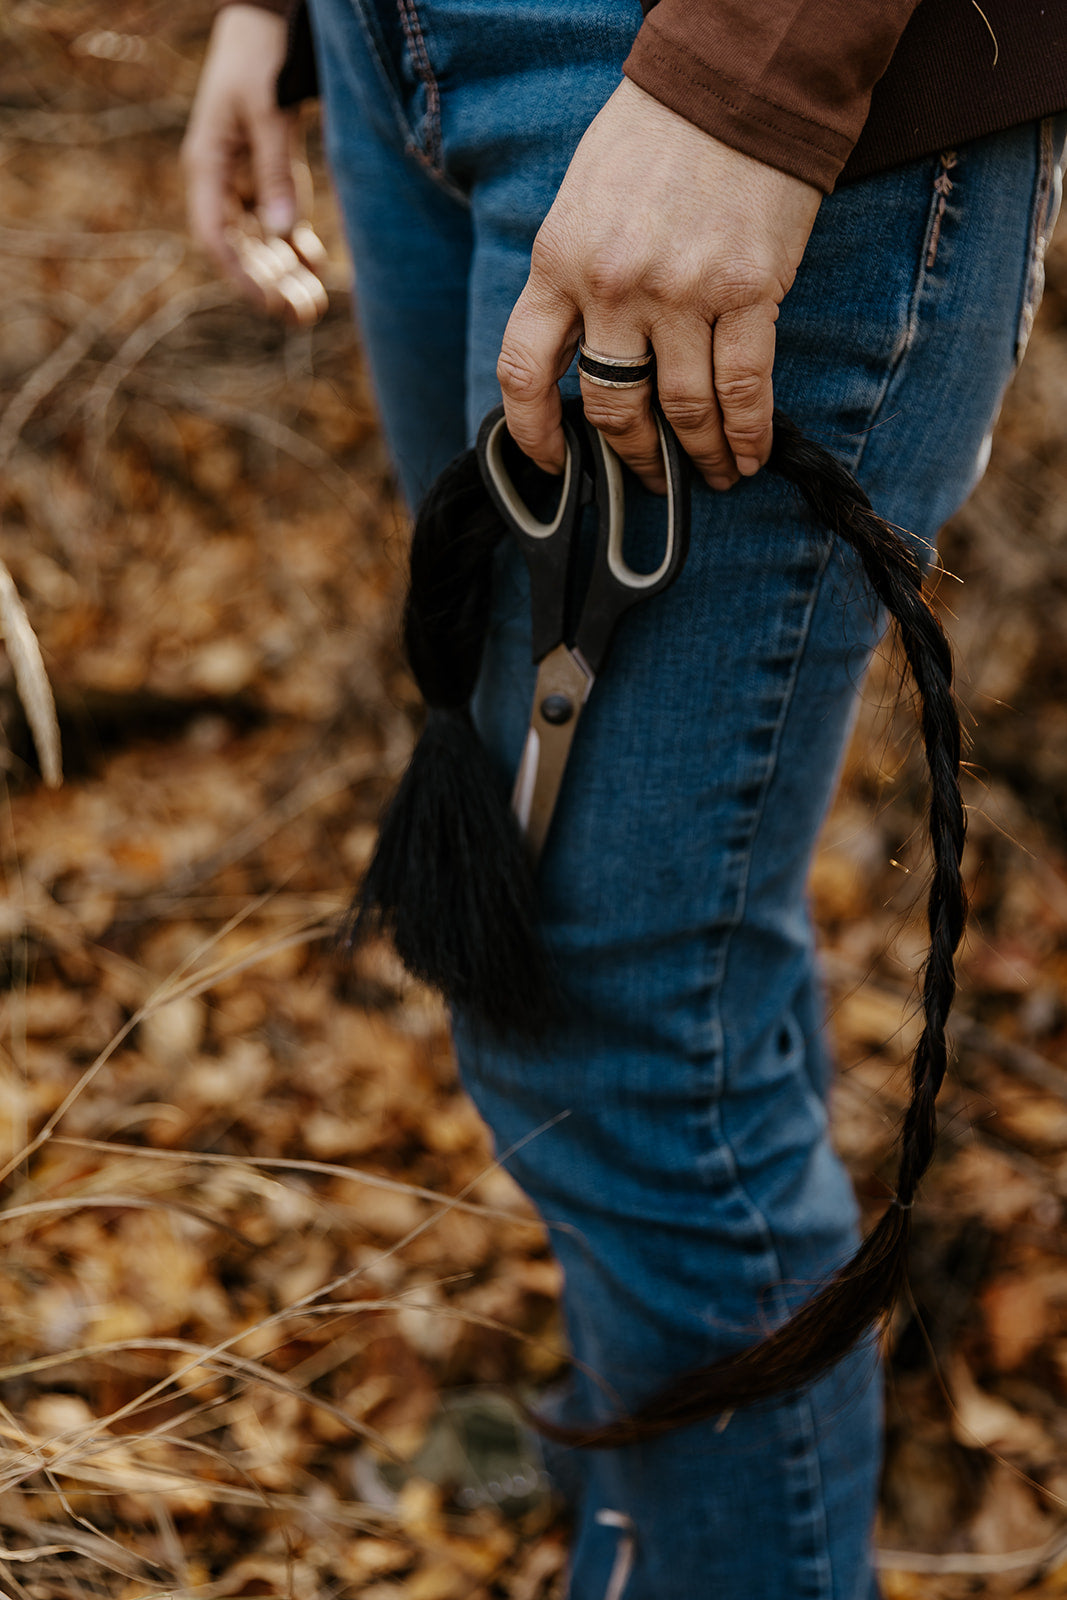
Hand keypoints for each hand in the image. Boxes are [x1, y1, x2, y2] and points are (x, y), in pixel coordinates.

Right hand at [182, 3, 327, 324]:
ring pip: (264, 240)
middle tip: (305, 317)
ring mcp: (246, 178)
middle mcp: (222, 179)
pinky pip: (281, 219)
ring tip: (314, 307)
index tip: (268, 303)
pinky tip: (316, 264)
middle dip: (271, 285)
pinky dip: (297, 244)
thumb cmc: (260, 55)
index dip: (240, 275)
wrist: (266, 18)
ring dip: (286, 273)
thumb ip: (275, 171)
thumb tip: (282, 235)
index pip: (216, 237)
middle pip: (243, 248)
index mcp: (207, 165)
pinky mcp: (269, 171)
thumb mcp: (267, 111)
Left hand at [497, 78, 821, 491]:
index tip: (554, 467)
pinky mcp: (745, 291)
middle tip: (649, 478)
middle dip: (633, 456)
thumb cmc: (654, 141)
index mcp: (558, 262)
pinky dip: (749, 435)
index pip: (525, 373)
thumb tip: (579, 360)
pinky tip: (750, 456)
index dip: (535, 435)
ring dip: (698, 457)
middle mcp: (612, 286)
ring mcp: (681, 292)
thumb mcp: (580, 205)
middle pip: (612, 406)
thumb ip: (572, 280)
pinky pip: (744, 389)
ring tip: (713, 476)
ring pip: (683, 410)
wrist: (734, 85)